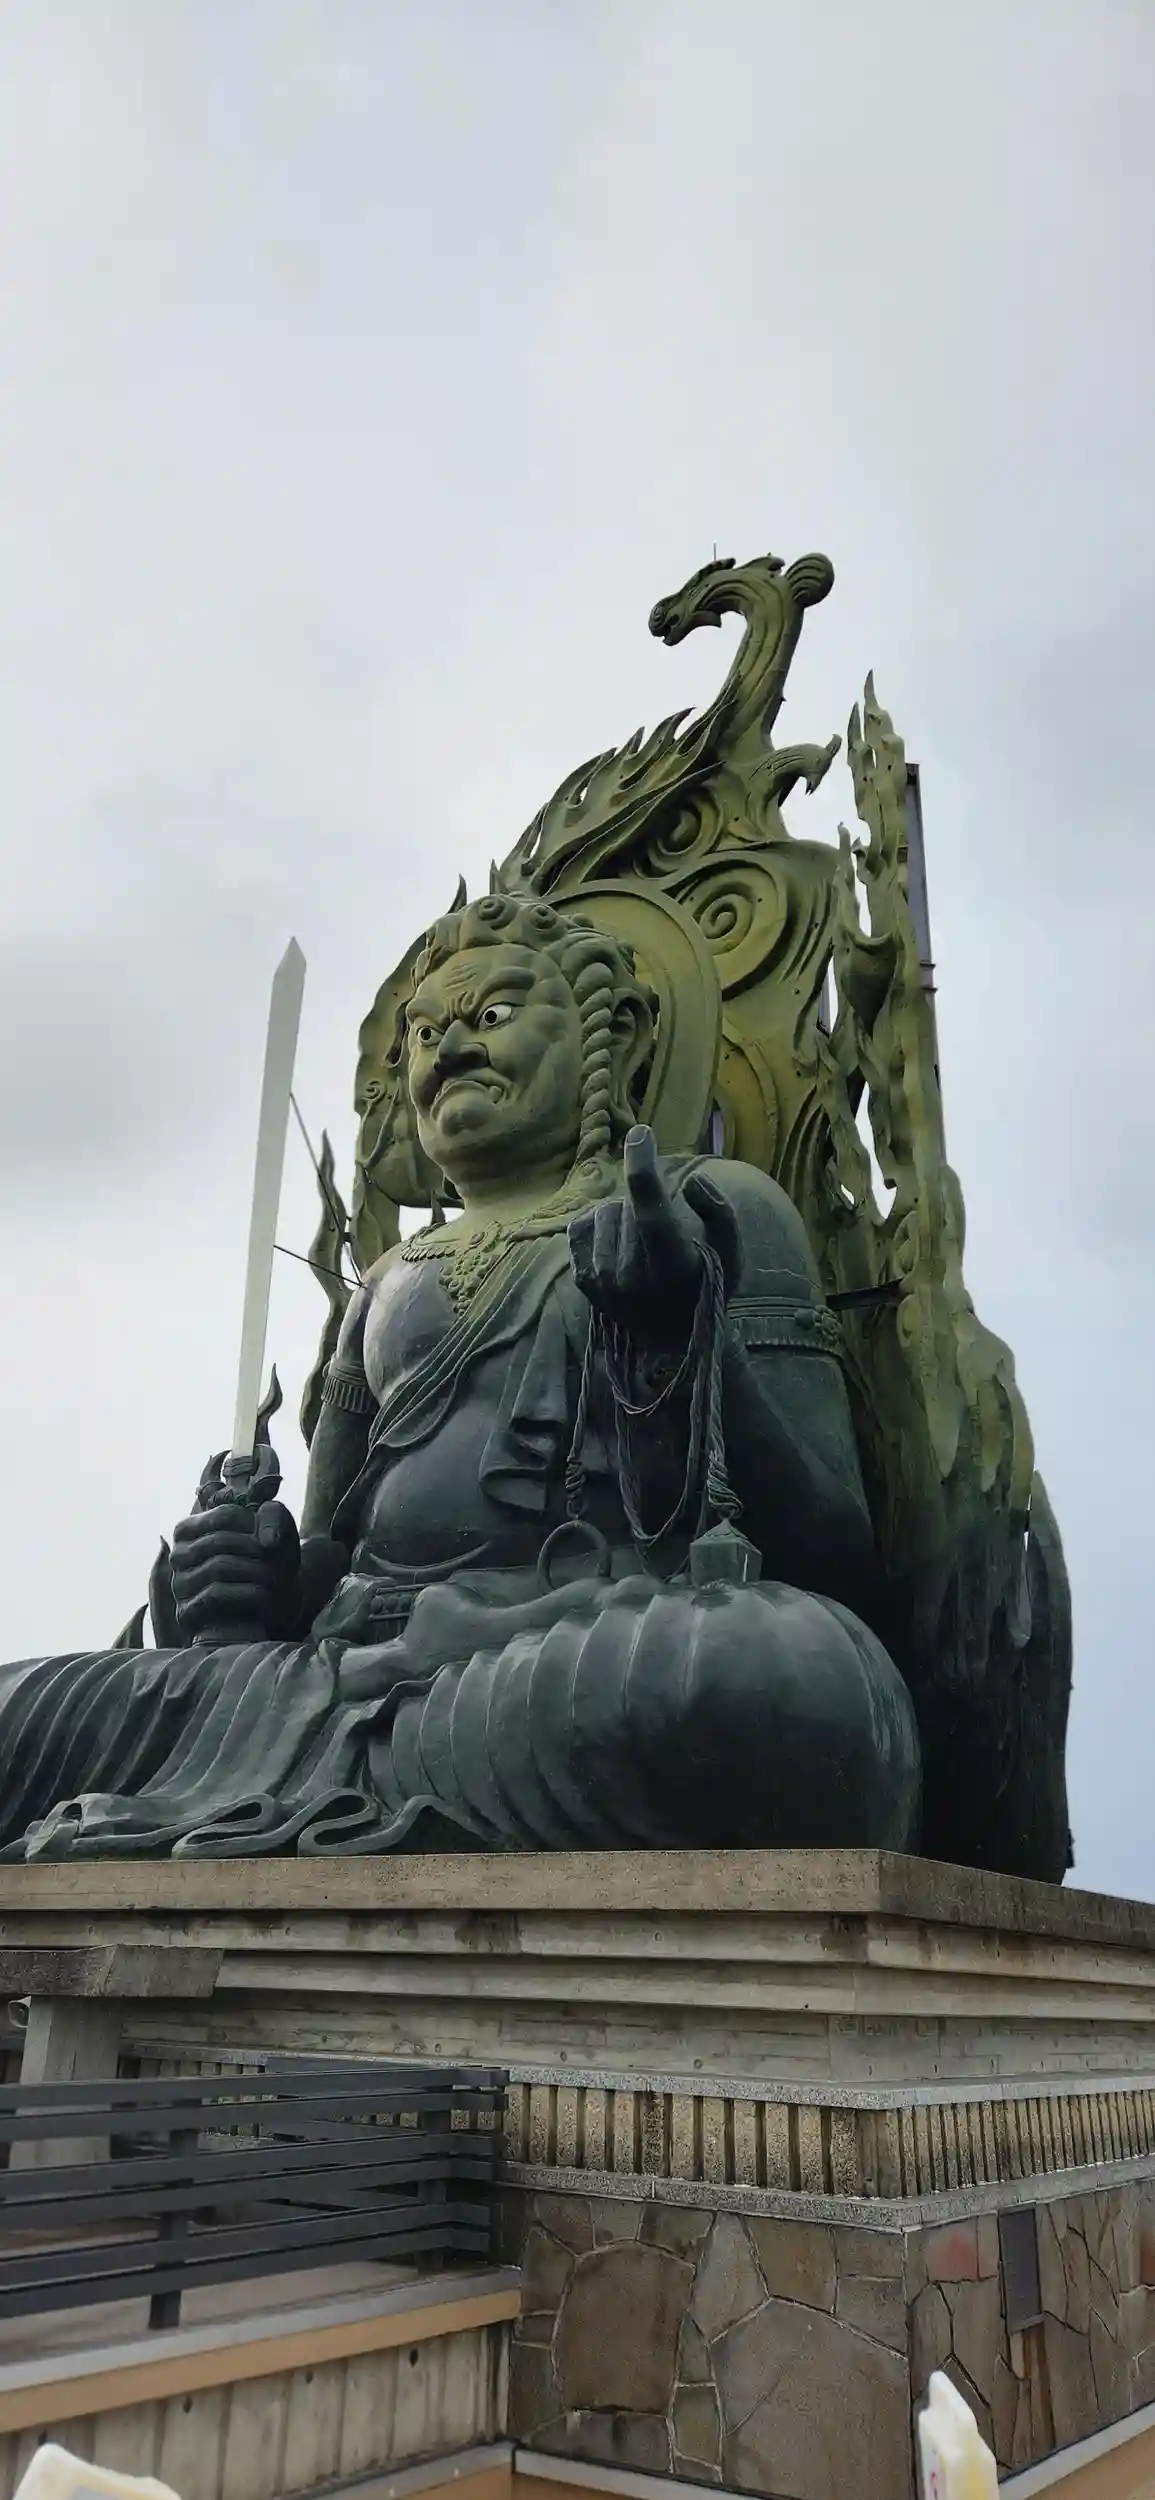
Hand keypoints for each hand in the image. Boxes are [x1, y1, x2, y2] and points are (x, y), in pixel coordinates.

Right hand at [170, 1499, 300, 1643]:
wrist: (271, 1604)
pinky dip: (246, 1593)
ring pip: (217, 1567)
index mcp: (189, 1529)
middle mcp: (178, 1555)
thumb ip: (274, 1516)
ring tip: (275, 1578)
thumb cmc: (268, 1559)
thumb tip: (268, 1541)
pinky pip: (215, 1595)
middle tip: (279, 1562)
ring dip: (255, 1572)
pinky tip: (264, 1595)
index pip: (224, 1515)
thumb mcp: (276, 1530)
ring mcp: (179, 1585)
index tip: (272, 1537)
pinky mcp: (187, 1612)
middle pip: (220, 1541)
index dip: (256, 1525)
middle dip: (256, 1550)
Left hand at [567, 1126, 740, 1332]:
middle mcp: (632, 1278)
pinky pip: (582, 1226)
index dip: (643, 1168)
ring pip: (605, 1212)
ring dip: (622, 1218)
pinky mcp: (583, 1281)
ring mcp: (603, 1283)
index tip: (640, 1132)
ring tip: (641, 1246)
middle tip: (662, 1236)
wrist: (672, 1339)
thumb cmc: (706, 1284)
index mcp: (672, 1267)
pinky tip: (619, 1248)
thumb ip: (719, 1212)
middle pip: (629, 1206)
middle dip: (643, 1207)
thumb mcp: (731, 1252)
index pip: (652, 1211)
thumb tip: (694, 1181)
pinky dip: (600, 1227)